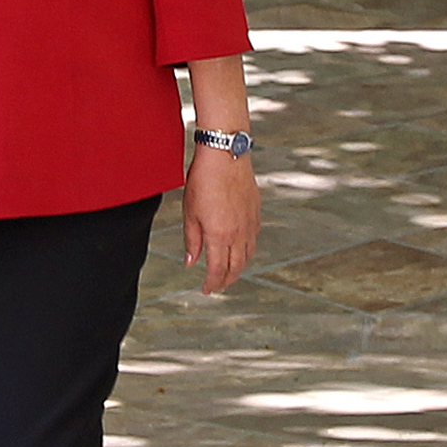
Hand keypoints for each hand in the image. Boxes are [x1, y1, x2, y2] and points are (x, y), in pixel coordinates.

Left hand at [183, 148, 259, 293]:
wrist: (226, 156)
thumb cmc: (204, 180)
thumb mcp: (190, 213)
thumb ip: (192, 240)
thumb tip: (191, 261)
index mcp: (220, 236)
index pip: (217, 270)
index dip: (212, 283)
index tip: (206, 290)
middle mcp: (239, 233)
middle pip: (236, 267)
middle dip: (226, 280)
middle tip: (218, 285)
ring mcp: (250, 223)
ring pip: (248, 255)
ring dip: (238, 267)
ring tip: (230, 272)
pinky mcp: (256, 212)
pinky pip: (253, 239)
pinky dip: (247, 250)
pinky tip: (241, 249)